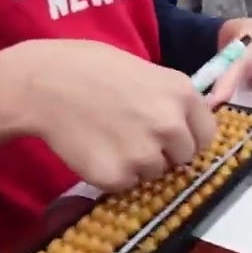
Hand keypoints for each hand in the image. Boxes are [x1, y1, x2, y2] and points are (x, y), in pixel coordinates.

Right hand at [0, 39, 217, 191]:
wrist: (45, 83)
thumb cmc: (91, 67)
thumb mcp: (145, 71)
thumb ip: (170, 99)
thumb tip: (185, 126)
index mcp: (182, 93)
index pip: (207, 133)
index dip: (188, 137)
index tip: (171, 136)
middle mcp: (170, 124)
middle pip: (184, 157)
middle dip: (164, 152)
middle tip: (133, 135)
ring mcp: (145, 153)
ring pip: (155, 173)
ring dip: (137, 163)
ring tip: (109, 137)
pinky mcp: (118, 176)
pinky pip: (127, 185)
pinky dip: (113, 174)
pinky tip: (95, 149)